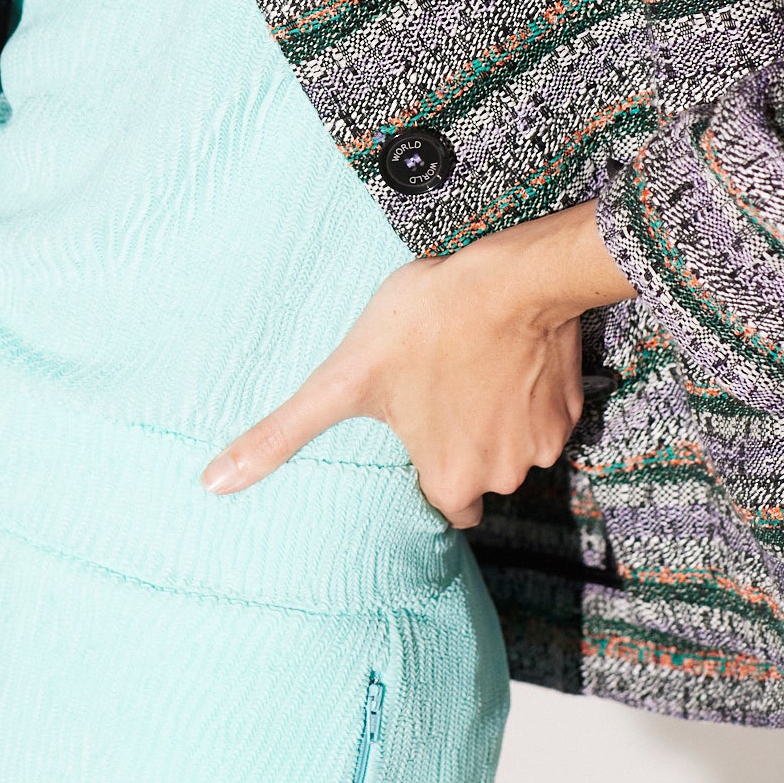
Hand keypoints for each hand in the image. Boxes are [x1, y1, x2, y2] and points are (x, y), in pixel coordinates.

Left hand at [199, 200, 635, 527]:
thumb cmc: (426, 323)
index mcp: (450, 482)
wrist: (515, 276)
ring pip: (508, 448)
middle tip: (434, 396)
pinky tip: (500, 361)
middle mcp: (501, 477)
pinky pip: (542, 418)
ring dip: (491, 420)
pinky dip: (524, 398)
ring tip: (463, 371)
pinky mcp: (570, 411)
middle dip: (457, 445)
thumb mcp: (344, 377)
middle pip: (475, 476)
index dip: (423, 472)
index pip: (439, 506)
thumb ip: (282, 435)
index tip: (412, 440)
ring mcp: (542, 445)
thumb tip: (213, 483)